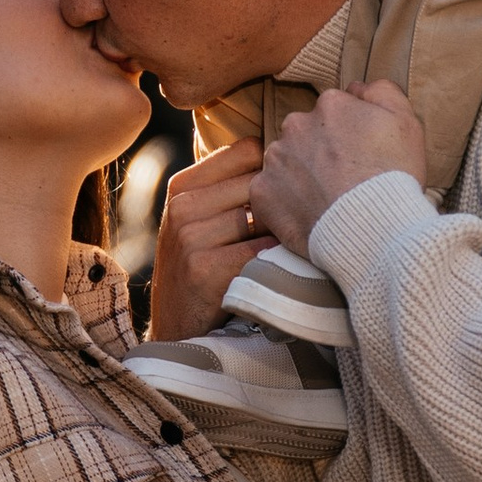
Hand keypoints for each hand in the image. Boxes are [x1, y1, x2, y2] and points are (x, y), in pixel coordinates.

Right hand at [148, 139, 274, 341]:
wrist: (178, 330)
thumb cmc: (202, 270)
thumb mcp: (202, 222)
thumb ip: (232, 189)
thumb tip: (293, 159)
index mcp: (183, 186)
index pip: (248, 150)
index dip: (276, 170)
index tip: (290, 191)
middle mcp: (182, 206)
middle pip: (260, 183)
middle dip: (284, 204)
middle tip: (303, 222)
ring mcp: (189, 237)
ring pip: (262, 215)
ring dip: (282, 234)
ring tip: (289, 248)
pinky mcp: (203, 269)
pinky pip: (260, 251)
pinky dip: (276, 261)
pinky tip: (278, 271)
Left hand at [251, 81, 429, 255]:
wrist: (374, 229)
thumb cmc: (394, 175)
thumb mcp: (406, 121)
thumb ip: (381, 92)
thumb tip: (357, 88)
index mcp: (330, 104)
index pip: (335, 112)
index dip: (350, 135)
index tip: (360, 156)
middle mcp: (296, 124)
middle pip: (306, 133)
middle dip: (320, 150)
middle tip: (343, 179)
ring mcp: (275, 159)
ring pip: (286, 160)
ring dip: (300, 173)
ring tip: (326, 198)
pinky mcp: (262, 192)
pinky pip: (270, 191)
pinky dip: (285, 200)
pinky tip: (308, 213)